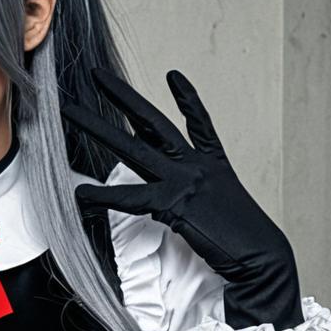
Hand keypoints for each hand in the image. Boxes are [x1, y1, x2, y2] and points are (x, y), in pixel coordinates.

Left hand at [62, 69, 302, 326]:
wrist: (261, 256)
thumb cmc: (243, 242)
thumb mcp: (224, 210)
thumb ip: (200, 199)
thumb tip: (176, 204)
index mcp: (213, 164)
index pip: (197, 123)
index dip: (185, 97)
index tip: (173, 74)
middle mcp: (195, 165)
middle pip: (151, 122)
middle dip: (122, 96)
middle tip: (96, 74)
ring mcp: (183, 180)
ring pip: (131, 147)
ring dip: (98, 127)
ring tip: (69, 112)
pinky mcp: (173, 204)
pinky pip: (130, 198)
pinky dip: (103, 197)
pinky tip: (79, 193)